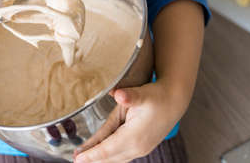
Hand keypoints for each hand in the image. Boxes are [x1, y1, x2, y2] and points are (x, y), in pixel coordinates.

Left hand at [74, 81, 188, 162]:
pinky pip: (119, 154)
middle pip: (110, 157)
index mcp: (136, 136)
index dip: (92, 154)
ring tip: (82, 158)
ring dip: (99, 159)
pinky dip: (107, 155)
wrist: (174, 102)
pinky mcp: (139, 147)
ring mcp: (139, 149)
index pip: (109, 149)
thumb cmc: (157, 97)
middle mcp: (138, 147)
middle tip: (74, 159)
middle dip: (92, 159)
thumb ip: (130, 95)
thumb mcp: (143, 93)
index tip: (79, 158)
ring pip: (115, 158)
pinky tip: (97, 153)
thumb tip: (117, 94)